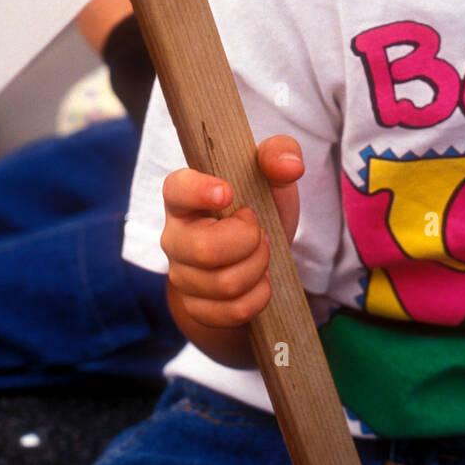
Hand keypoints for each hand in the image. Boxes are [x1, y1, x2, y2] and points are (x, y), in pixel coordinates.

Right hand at [160, 135, 303, 328]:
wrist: (257, 257)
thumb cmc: (259, 208)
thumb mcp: (272, 177)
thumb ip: (280, 154)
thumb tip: (291, 165)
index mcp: (185, 196)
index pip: (176, 189)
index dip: (198, 191)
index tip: (227, 192)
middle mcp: (174, 235)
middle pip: (205, 249)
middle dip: (249, 242)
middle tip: (261, 231)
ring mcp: (181, 275)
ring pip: (224, 284)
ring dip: (258, 267)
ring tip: (262, 253)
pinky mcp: (195, 307)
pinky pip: (233, 310)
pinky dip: (259, 296)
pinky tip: (260, 280)